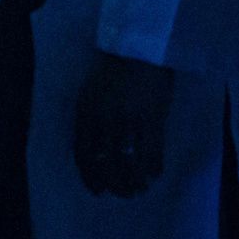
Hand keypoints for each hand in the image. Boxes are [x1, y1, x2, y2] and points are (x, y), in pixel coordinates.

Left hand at [74, 49, 173, 197]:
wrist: (140, 44)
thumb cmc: (115, 65)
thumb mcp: (93, 91)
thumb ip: (93, 118)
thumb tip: (98, 148)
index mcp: (85, 111)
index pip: (83, 154)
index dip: (90, 177)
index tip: (98, 190)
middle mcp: (104, 120)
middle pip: (106, 164)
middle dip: (114, 184)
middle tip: (123, 193)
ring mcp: (128, 121)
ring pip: (129, 164)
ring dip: (134, 182)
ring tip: (140, 189)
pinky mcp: (152, 120)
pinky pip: (152, 154)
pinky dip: (153, 168)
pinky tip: (155, 174)